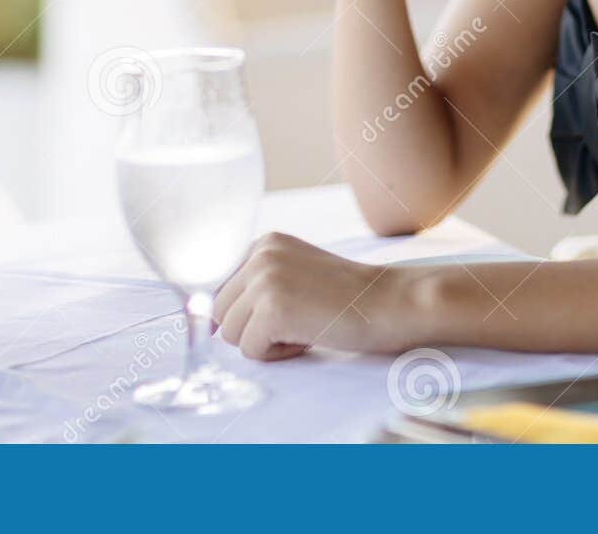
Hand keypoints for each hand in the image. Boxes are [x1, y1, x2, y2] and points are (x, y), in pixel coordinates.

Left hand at [212, 232, 411, 360]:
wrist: (390, 302)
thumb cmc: (348, 298)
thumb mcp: (296, 273)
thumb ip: (257, 284)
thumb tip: (208, 320)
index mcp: (263, 243)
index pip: (221, 289)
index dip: (245, 313)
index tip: (280, 316)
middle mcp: (259, 254)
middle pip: (219, 311)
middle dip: (251, 328)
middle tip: (296, 323)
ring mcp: (265, 279)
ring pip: (229, 333)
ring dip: (264, 342)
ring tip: (303, 328)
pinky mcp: (273, 309)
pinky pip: (250, 350)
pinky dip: (277, 355)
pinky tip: (308, 338)